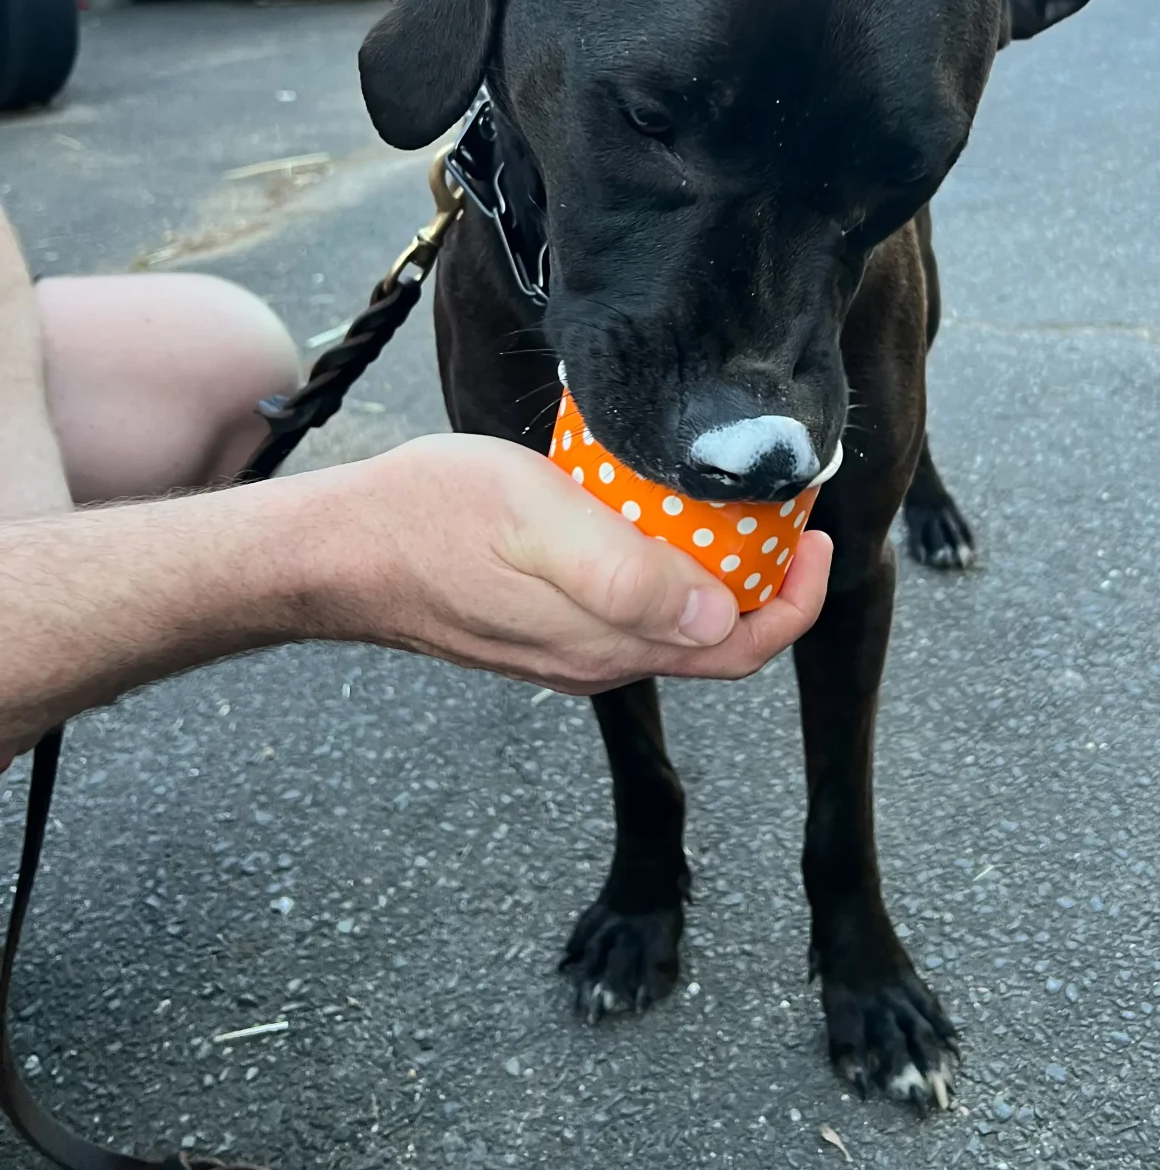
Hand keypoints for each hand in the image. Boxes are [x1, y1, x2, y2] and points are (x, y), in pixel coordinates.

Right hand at [324, 434, 832, 693]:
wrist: (336, 553)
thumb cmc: (430, 520)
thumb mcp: (537, 522)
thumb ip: (625, 573)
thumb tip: (714, 613)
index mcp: (611, 642)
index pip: (739, 647)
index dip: (795, 601)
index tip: (814, 536)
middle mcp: (597, 661)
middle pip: (714, 640)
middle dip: (765, 584)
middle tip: (782, 512)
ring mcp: (564, 652)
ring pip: (671, 627)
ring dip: (715, 577)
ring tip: (727, 508)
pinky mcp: (536, 630)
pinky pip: (627, 614)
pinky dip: (665, 575)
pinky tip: (648, 519)